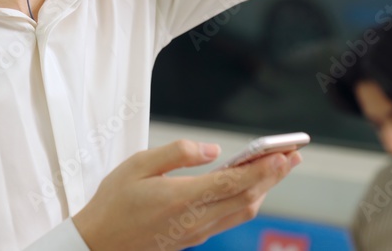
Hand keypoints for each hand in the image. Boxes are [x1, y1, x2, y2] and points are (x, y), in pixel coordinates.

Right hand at [72, 139, 302, 250]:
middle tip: (293, 155)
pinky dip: (247, 200)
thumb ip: (178, 153)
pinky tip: (250, 186)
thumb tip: (213, 150)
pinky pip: (230, 219)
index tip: (284, 153)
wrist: (98, 245)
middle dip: (274, 175)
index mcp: (181, 198)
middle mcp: (195, 219)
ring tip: (279, 167)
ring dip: (265, 189)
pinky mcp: (193, 238)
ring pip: (242, 211)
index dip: (264, 168)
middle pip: (247, 197)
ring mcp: (196, 232)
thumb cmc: (114, 202)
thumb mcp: (138, 165)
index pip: (234, 182)